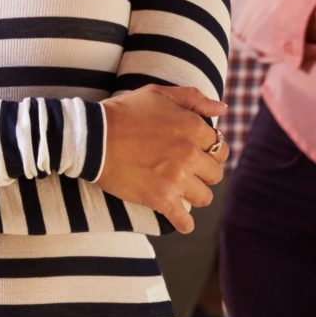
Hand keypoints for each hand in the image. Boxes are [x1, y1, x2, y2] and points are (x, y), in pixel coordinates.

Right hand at [94, 84, 227, 233]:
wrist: (91, 136)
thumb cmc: (124, 112)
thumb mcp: (159, 93)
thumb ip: (194, 99)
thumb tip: (224, 107)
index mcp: (193, 127)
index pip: (220, 148)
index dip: (210, 152)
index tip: (198, 156)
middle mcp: (190, 153)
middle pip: (215, 174)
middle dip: (204, 174)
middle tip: (189, 173)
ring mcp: (176, 178)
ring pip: (204, 197)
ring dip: (194, 196)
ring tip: (181, 192)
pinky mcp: (160, 198)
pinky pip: (183, 220)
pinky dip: (183, 223)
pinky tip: (180, 221)